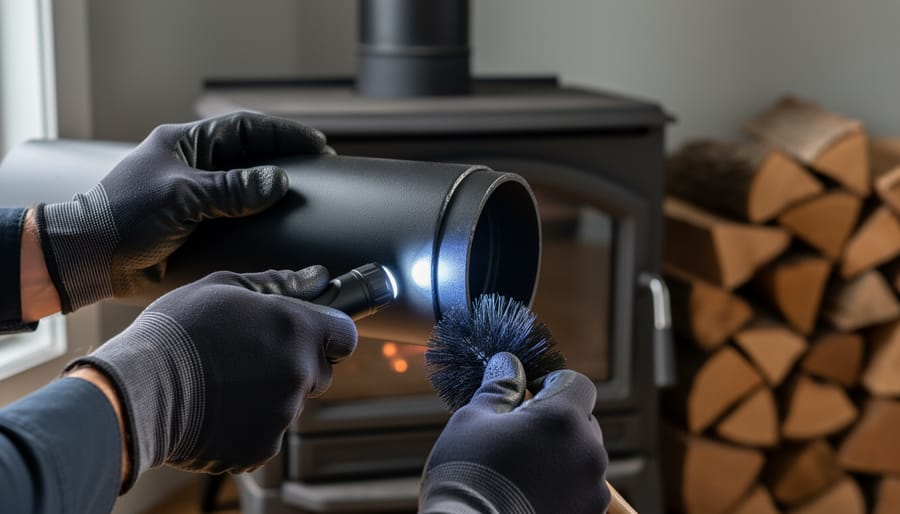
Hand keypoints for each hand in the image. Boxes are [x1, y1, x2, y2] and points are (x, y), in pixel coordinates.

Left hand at [35, 111, 327, 311]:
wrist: (90, 259)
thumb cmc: (123, 217)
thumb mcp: (181, 196)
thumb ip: (230, 189)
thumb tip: (278, 182)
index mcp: (184, 145)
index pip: (244, 129)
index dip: (282, 134)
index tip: (317, 145)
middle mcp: (192, 167)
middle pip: (249, 157)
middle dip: (285, 162)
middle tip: (321, 172)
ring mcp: (195, 198)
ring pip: (245, 190)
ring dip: (273, 195)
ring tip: (308, 201)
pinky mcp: (196, 228)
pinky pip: (236, 220)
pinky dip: (259, 223)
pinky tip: (280, 231)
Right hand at [64, 266, 356, 489]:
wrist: (137, 390)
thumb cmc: (176, 331)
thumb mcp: (222, 287)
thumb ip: (275, 283)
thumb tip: (314, 278)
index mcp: (296, 328)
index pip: (345, 335)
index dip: (329, 335)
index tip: (308, 336)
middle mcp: (298, 372)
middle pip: (320, 373)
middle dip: (296, 366)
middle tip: (251, 359)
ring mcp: (282, 413)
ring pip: (289, 404)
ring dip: (268, 396)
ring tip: (223, 384)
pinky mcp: (262, 447)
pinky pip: (266, 433)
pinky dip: (248, 426)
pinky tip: (216, 410)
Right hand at [419, 352, 609, 513]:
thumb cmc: (466, 476)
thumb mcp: (472, 420)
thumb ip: (499, 388)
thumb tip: (508, 364)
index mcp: (563, 419)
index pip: (576, 383)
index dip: (551, 383)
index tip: (525, 396)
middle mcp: (588, 452)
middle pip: (582, 421)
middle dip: (554, 422)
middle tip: (515, 436)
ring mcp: (592, 490)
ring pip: (581, 458)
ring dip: (558, 457)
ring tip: (519, 471)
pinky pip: (580, 490)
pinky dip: (560, 487)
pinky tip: (527, 494)